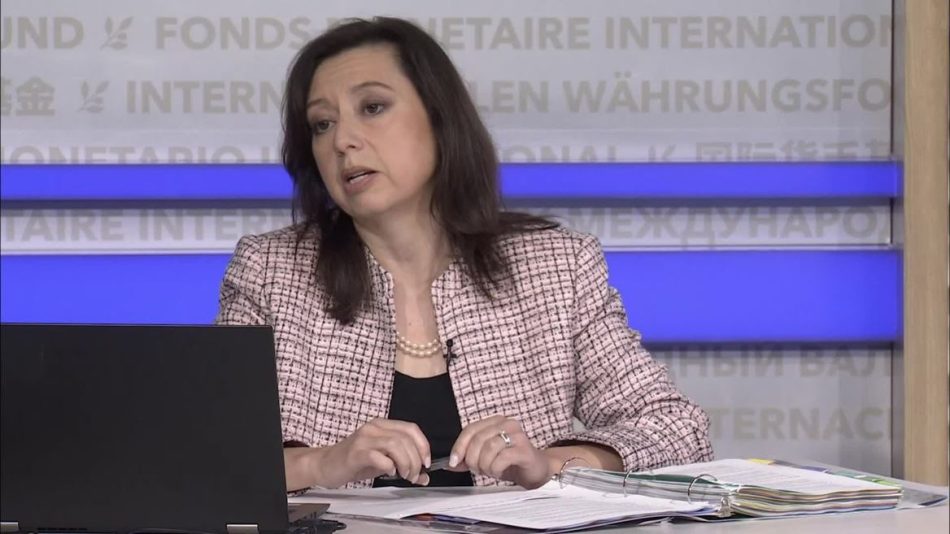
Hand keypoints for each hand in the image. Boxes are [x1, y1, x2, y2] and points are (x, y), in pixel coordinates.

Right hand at [289, 418, 431, 488]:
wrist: (325, 465)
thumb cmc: (355, 462)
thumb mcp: (383, 462)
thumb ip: (403, 465)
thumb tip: (424, 477)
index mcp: (382, 425)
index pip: (411, 428)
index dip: (423, 446)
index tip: (427, 463)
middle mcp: (374, 428)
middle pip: (405, 439)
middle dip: (415, 460)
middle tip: (414, 475)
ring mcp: (364, 438)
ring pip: (395, 445)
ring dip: (405, 463)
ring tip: (404, 475)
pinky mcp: (356, 452)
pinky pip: (379, 457)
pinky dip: (389, 466)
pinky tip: (389, 473)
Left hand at [448, 415, 551, 488]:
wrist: (536, 470)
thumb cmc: (510, 462)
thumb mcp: (485, 459)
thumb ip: (468, 458)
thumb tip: (451, 463)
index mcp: (495, 421)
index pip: (470, 429)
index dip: (459, 446)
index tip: (454, 462)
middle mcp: (507, 424)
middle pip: (478, 439)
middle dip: (473, 459)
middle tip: (477, 469)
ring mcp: (517, 435)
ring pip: (489, 447)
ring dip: (484, 464)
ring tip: (489, 471)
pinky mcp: (525, 450)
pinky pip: (502, 458)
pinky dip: (495, 468)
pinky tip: (498, 471)